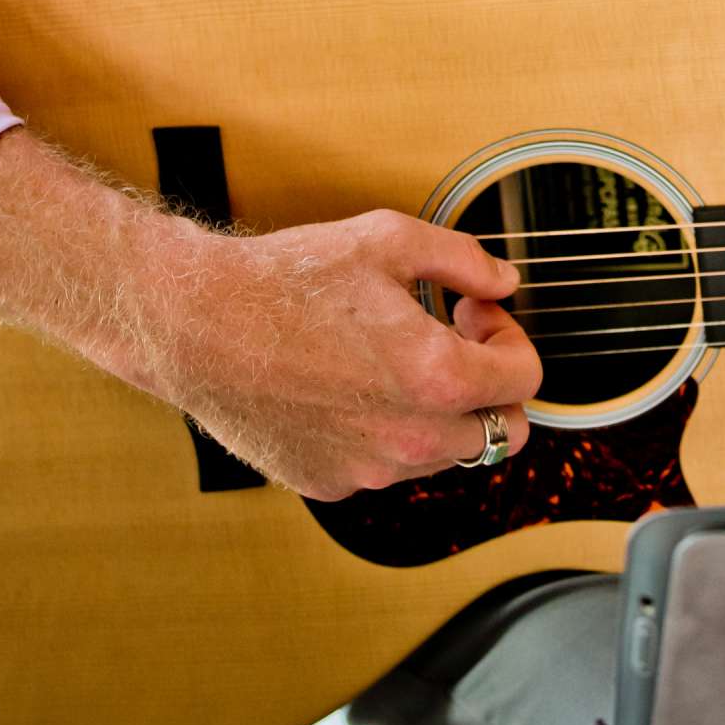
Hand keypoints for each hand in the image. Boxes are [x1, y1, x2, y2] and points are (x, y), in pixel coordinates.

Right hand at [153, 209, 541, 499]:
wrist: (199, 323)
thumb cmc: (289, 279)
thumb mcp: (390, 240)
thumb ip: (464, 261)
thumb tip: (505, 282)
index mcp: (436, 377)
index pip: (526, 379)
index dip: (509, 334)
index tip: (473, 310)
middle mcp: (408, 438)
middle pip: (503, 433)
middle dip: (493, 385)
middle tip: (455, 339)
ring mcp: (367, 470)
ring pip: (446, 453)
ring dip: (443, 410)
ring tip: (397, 356)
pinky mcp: (328, 483)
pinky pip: (387, 466)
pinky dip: (389, 432)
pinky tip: (354, 384)